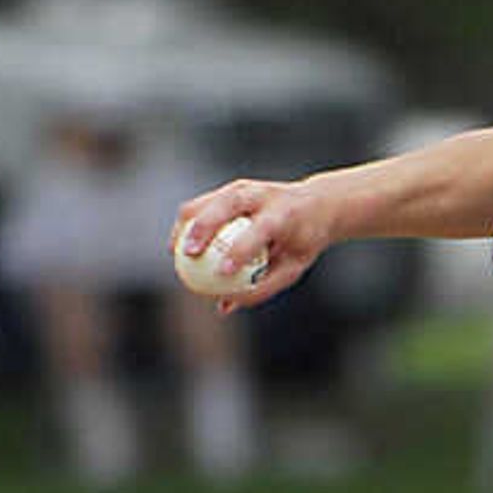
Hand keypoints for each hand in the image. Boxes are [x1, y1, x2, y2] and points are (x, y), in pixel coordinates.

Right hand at [172, 178, 330, 310]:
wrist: (316, 204)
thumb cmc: (303, 242)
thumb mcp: (294, 267)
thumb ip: (263, 286)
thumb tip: (225, 305)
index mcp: (285, 212)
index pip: (260, 229)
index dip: (239, 250)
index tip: (222, 272)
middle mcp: (263, 194)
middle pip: (227, 204)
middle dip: (204, 227)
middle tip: (189, 255)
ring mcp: (245, 187)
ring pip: (209, 200)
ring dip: (188, 224)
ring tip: (175, 252)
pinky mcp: (231, 189)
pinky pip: (203, 204)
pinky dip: (188, 223)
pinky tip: (178, 245)